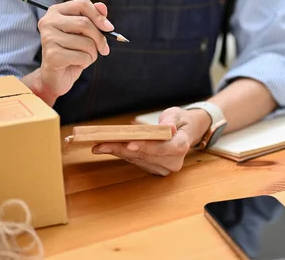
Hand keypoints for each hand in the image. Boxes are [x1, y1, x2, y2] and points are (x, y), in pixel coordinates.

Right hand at [37, 0, 113, 97]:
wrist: (57, 76)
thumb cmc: (73, 51)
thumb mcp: (85, 34)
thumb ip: (94, 18)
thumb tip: (102, 6)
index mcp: (56, 11)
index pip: (82, 4)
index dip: (99, 16)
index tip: (110, 28)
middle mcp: (48, 22)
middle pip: (85, 23)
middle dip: (100, 38)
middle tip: (104, 49)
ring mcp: (48, 38)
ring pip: (86, 42)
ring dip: (92, 53)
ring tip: (83, 57)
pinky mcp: (52, 55)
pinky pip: (82, 56)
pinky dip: (86, 62)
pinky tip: (76, 63)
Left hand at [91, 106, 211, 175]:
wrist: (185, 132)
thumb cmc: (180, 121)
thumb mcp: (178, 115)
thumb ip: (171, 121)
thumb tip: (169, 128)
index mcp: (181, 147)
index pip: (163, 149)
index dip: (146, 147)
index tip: (130, 144)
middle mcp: (173, 162)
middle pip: (145, 156)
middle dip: (123, 149)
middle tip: (102, 144)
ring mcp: (164, 168)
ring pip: (138, 160)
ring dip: (118, 152)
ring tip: (100, 146)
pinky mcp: (154, 169)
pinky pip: (136, 161)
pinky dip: (122, 154)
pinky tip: (107, 148)